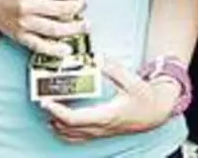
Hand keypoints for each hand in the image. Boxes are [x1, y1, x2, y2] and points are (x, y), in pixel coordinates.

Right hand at [0, 0, 84, 57]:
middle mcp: (28, 5)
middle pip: (63, 9)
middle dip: (79, 6)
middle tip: (83, 4)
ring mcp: (24, 23)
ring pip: (56, 29)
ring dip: (74, 28)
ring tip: (84, 25)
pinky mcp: (21, 36)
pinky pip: (41, 45)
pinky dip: (55, 49)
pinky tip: (67, 48)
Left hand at [42, 61, 177, 140]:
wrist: (155, 113)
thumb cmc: (144, 99)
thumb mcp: (133, 81)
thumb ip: (114, 70)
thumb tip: (98, 59)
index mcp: (106, 115)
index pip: (74, 119)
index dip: (57, 111)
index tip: (46, 101)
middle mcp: (100, 127)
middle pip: (67, 128)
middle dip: (51, 115)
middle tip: (42, 100)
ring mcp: (99, 132)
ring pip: (70, 135)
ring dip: (56, 124)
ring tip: (48, 109)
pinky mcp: (100, 132)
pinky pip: (77, 138)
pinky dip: (64, 132)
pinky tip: (59, 123)